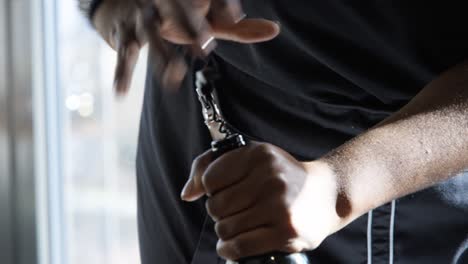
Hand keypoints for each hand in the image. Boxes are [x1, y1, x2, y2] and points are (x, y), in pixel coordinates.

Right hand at [92, 0, 279, 93]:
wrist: (128, 1)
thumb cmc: (176, 12)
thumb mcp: (206, 16)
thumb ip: (237, 26)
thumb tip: (275, 31)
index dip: (219, 4)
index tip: (234, 16)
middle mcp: (163, 2)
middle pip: (177, 12)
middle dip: (190, 25)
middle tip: (206, 44)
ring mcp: (141, 17)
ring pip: (151, 36)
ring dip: (161, 56)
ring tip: (173, 78)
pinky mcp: (124, 35)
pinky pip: (124, 55)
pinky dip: (121, 73)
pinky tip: (120, 92)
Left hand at [181, 142, 348, 260]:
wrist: (327, 194)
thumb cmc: (282, 176)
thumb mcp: (251, 158)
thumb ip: (210, 166)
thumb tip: (187, 194)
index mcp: (258, 155)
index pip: (210, 179)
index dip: (212, 189)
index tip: (225, 191)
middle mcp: (270, 178)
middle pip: (216, 206)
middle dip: (219, 212)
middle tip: (234, 211)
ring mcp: (279, 206)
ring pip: (225, 228)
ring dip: (225, 232)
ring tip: (238, 226)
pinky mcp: (286, 232)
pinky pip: (240, 247)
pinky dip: (229, 250)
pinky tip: (231, 246)